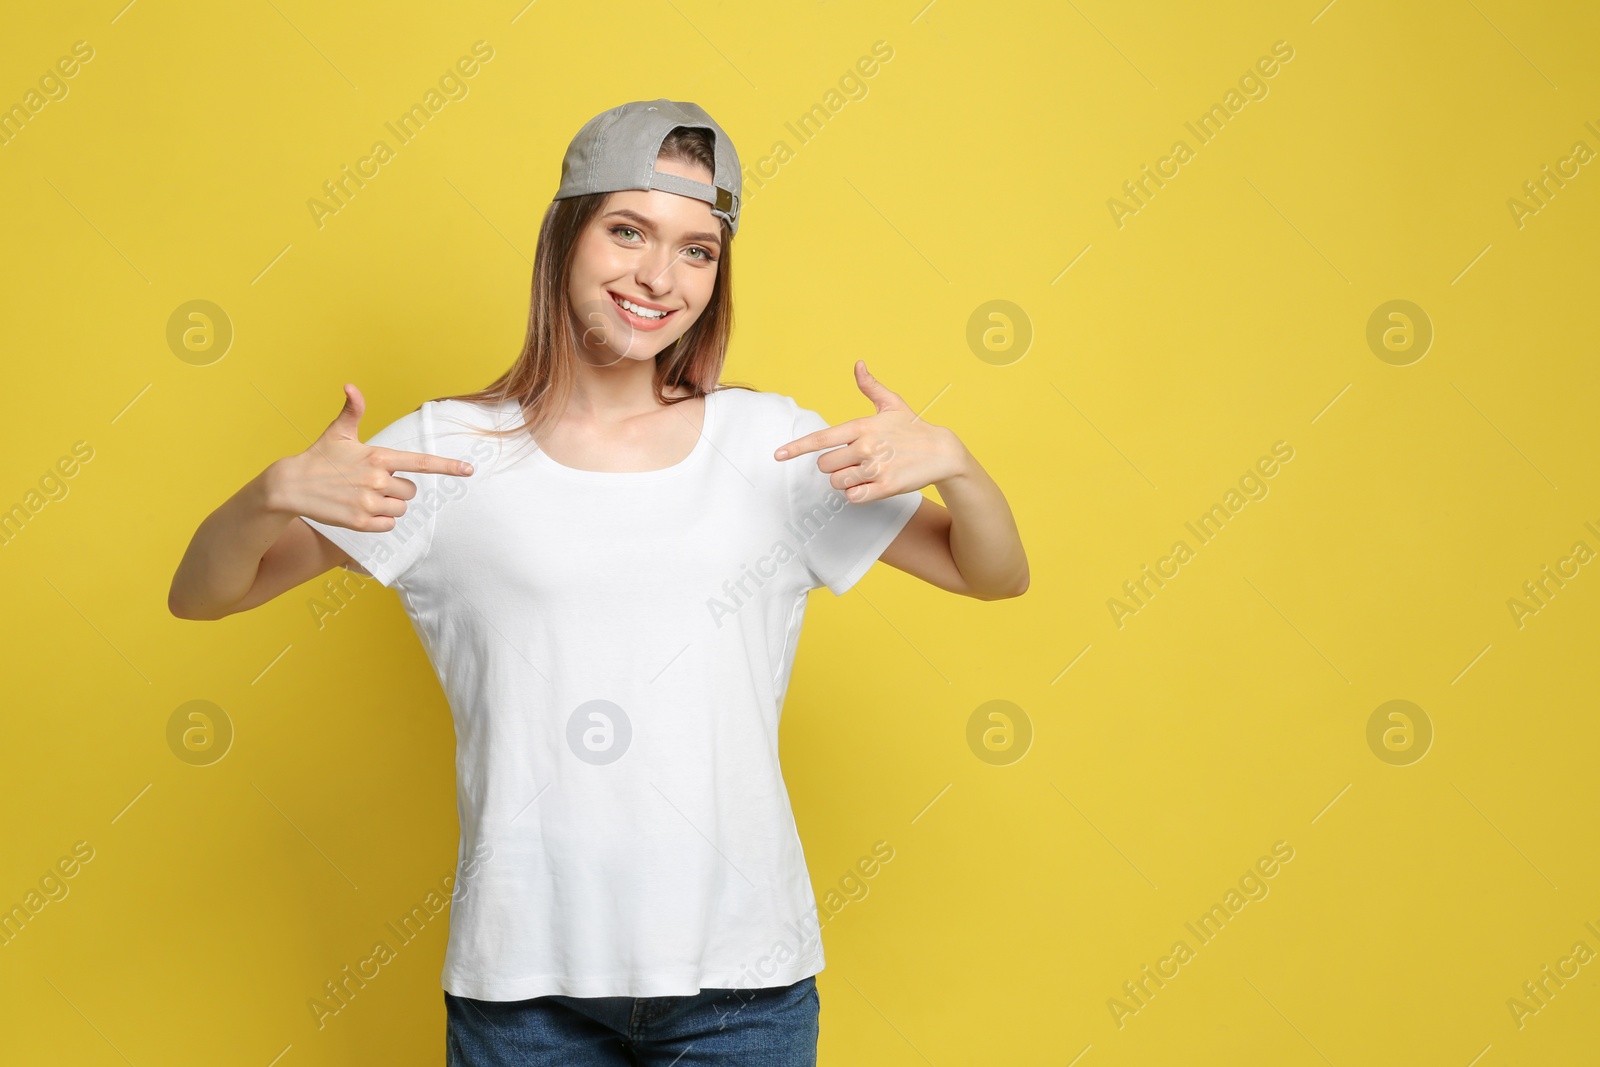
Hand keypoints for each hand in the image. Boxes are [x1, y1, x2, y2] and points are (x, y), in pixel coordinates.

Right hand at [266, 384, 474, 530]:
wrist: (290, 485)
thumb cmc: (319, 457)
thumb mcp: (338, 432)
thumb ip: (352, 410)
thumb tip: (351, 386)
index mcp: (379, 456)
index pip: (421, 462)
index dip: (448, 466)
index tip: (469, 470)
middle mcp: (377, 479)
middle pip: (411, 491)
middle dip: (396, 489)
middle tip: (371, 483)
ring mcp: (369, 502)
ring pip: (401, 509)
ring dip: (388, 506)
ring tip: (363, 496)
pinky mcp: (360, 522)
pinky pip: (388, 525)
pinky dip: (380, 521)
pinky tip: (361, 511)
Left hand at [773, 360, 966, 502]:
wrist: (942, 452)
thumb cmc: (913, 428)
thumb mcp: (892, 404)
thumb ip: (871, 386)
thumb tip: (858, 364)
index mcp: (862, 426)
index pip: (821, 439)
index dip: (796, 448)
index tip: (778, 455)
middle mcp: (865, 447)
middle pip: (825, 466)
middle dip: (834, 466)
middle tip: (855, 461)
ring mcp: (875, 468)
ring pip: (838, 483)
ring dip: (847, 481)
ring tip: (866, 472)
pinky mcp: (885, 487)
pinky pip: (853, 497)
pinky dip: (857, 494)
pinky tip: (871, 485)